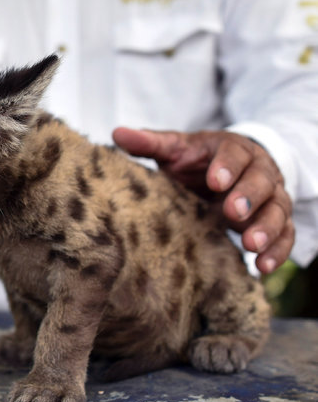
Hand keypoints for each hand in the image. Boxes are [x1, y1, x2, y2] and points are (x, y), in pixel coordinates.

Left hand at [112, 128, 293, 273]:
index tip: (215, 181)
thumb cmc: (197, 160)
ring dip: (267, 227)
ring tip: (251, 245)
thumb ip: (151, 143)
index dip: (227, 166)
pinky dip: (278, 251)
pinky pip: (285, 235)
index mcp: (233, 149)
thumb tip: (117, 133)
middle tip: (233, 213)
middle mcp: (259, 171)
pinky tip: (263, 267)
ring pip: (277, 210)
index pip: (235, 154)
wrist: (227, 172)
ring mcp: (272, 197)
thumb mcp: (176, 149)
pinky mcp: (276, 220)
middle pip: (262, 182)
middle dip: (249, 197)